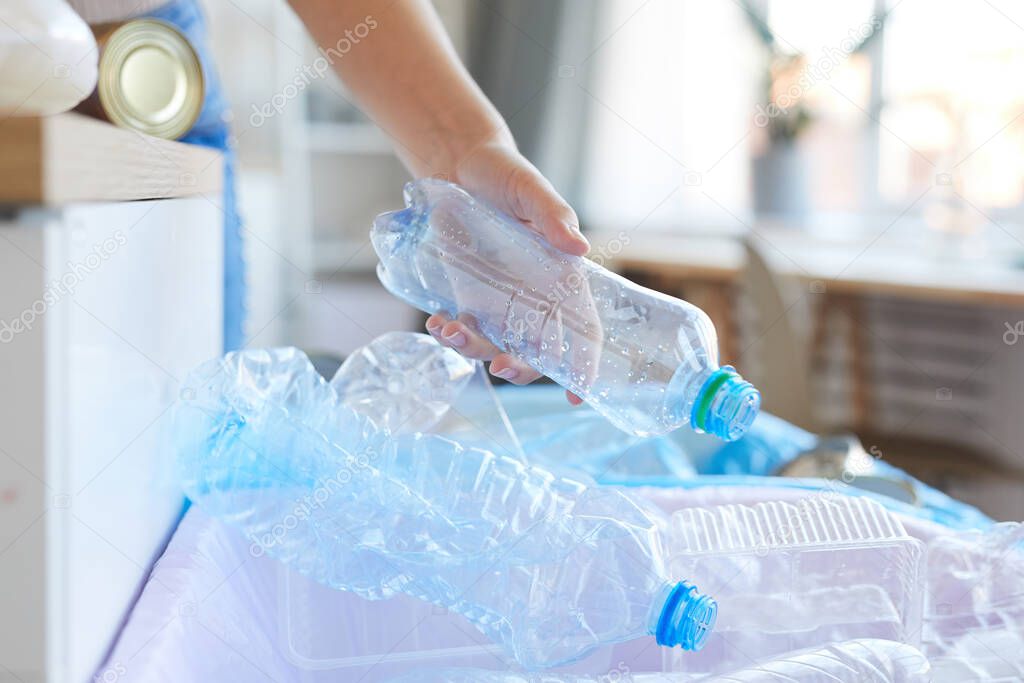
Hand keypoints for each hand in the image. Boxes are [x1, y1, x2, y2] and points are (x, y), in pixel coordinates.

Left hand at [425, 139, 588, 404]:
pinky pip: (462, 330)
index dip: (584, 364)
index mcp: (561, 277)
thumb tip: (578, 249)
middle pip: (537, 351)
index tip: (576, 393)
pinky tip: (437, 322)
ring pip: (495, 346)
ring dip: (475, 352)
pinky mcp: (468, 297)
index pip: (582, 329)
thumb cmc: (504, 174)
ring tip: (451, 332)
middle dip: (521, 368)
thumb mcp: (529, 189)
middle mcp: (534, 298)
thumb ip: (552, 216)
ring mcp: (500, 302)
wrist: (460, 166)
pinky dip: (449, 334)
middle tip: (500, 366)